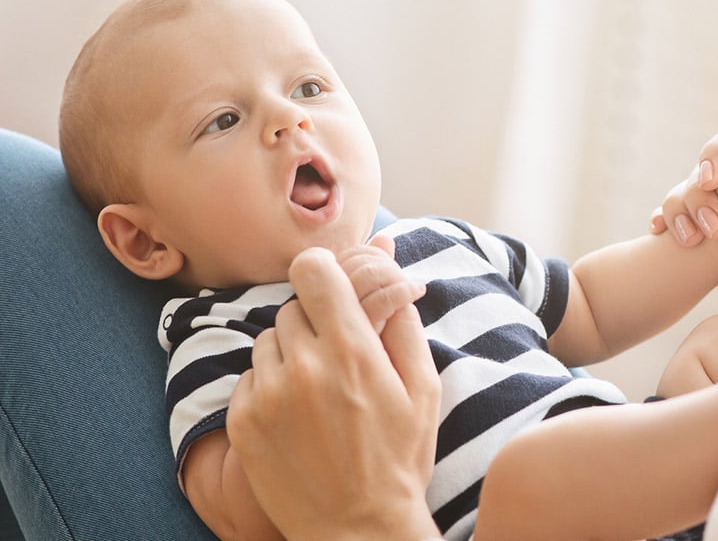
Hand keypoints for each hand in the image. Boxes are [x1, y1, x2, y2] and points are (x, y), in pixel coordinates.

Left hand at [226, 248, 441, 539]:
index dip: (323, 271)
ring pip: (268, 340)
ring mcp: (266, 395)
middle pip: (292, 306)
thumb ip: (401, 317)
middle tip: (339, 357)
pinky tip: (298, 418)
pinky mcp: (241, 421)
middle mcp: (303, 366)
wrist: (358, 529)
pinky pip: (249, 377)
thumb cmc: (400, 456)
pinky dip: (270, 387)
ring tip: (319, 393)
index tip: (333, 288)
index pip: (313, 269)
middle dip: (315, 322)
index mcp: (352, 350)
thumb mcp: (422, 386)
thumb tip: (388, 257)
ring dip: (291, 354)